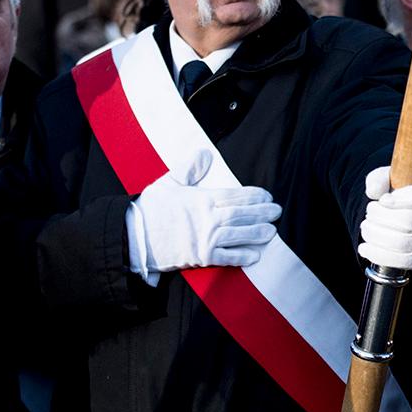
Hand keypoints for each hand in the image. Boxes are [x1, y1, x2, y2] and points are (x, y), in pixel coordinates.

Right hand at [127, 149, 281, 281]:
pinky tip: (255, 256)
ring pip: (238, 235)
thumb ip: (189, 168)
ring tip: (272, 231)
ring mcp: (205, 239)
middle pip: (241, 214)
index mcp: (201, 199)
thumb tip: (205, 153)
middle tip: (278, 211)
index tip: (267, 195)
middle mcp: (208, 219)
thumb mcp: (169, 182)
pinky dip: (241, 257)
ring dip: (257, 233)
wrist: (133, 236)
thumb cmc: (150, 208)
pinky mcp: (201, 257)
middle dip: (262, 212)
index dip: (254, 196)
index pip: (234, 195)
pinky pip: (226, 258)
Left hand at [357, 166, 411, 272]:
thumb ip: (381, 178)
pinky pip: (398, 262)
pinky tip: (366, 247)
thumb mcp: (395, 179)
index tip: (384, 200)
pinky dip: (376, 254)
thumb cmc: (407, 198)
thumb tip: (374, 191)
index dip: (400, 200)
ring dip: (374, 236)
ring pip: (401, 244)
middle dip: (380, 218)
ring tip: (367, 228)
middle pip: (408, 223)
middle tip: (370, 213)